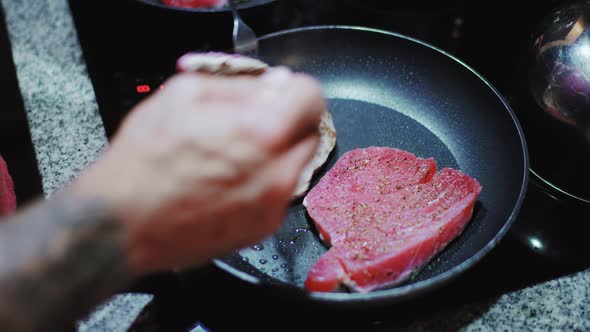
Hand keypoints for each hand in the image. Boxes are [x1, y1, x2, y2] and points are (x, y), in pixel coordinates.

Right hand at [70, 69, 324, 274]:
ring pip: (296, 164)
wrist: (122, 222)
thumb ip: (242, 85)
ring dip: (277, 152)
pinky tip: (229, 180)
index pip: (312, 97)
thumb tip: (274, 85)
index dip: (293, 90)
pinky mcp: (263, 227)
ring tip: (234, 154)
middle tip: (250, 123)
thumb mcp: (186, 94)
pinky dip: (265, 182)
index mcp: (262, 131)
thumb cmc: (145, 160)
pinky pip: (279, 193)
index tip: (279, 94)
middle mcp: (278, 171)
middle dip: (286, 121)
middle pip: (309, 132)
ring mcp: (273, 204)